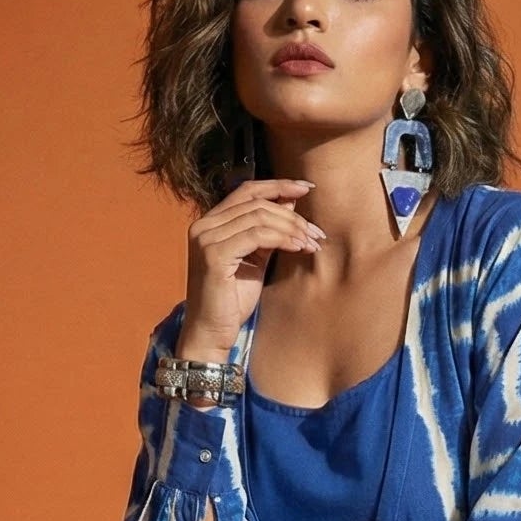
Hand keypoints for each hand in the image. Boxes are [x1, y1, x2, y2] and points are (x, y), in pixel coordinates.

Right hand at [177, 179, 324, 359]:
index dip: (278, 186)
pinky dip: (282, 238)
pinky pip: (256, 236)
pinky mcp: (214, 254)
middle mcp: (204, 226)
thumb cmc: (232, 302)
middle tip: (316, 233)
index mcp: (210, 223)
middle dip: (292, 215)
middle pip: (256, 204)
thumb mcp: (255, 260)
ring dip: (291, 228)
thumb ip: (268, 232)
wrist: (212, 334)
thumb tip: (291, 202)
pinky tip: (299, 248)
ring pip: (259, 217)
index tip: (307, 188)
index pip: (247, 191)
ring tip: (311, 243)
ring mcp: (206, 239)